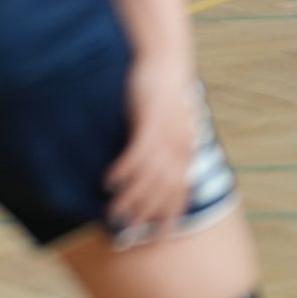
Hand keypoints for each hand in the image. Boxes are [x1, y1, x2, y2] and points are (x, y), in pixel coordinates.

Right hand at [106, 58, 195, 240]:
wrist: (165, 61)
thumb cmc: (163, 90)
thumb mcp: (168, 122)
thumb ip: (163, 145)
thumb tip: (152, 164)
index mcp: (186, 152)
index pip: (180, 193)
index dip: (170, 216)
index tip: (156, 236)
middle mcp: (181, 149)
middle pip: (164, 192)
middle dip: (146, 215)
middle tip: (127, 231)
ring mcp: (167, 137)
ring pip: (150, 179)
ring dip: (132, 199)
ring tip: (114, 212)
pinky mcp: (152, 122)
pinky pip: (138, 155)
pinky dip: (125, 171)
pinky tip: (110, 181)